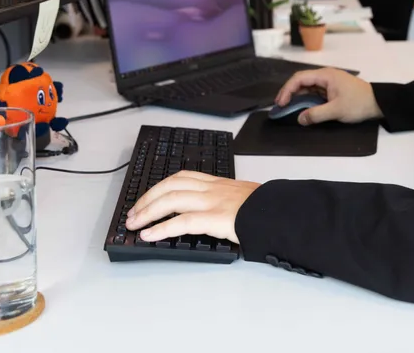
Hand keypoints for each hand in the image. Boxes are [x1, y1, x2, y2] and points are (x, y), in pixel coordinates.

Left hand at [125, 171, 259, 243]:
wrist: (280, 211)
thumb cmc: (265, 207)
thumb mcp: (244, 196)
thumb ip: (227, 200)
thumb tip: (214, 213)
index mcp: (219, 183)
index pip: (182, 177)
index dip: (160, 187)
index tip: (147, 198)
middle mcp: (212, 188)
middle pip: (170, 186)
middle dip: (146, 199)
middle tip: (133, 213)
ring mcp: (212, 201)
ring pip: (171, 200)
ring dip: (147, 212)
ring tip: (134, 224)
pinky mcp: (214, 218)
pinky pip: (181, 222)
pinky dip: (161, 229)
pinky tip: (150, 236)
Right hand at [275, 67, 382, 125]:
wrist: (378, 103)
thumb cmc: (358, 103)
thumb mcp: (337, 110)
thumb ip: (316, 114)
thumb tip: (300, 119)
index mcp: (325, 75)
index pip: (300, 78)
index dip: (287, 89)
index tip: (281, 103)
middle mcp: (325, 76)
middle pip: (301, 81)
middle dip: (289, 93)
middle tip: (279, 106)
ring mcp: (328, 83)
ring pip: (307, 88)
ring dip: (296, 97)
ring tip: (286, 108)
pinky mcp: (331, 91)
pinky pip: (314, 93)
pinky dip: (305, 100)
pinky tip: (299, 108)